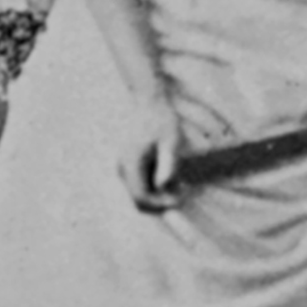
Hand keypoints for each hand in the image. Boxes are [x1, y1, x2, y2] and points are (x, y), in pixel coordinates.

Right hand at [118, 92, 182, 212]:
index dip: (160, 204)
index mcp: (130, 162)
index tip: (180, 200)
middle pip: (138, 200)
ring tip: (181, 186)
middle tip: (184, 196)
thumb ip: (168, 163)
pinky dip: (156, 187)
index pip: (140, 197)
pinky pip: (141, 185)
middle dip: (161, 203)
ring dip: (159, 196)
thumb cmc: (162, 118)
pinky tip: (174, 179)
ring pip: (139, 194)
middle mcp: (123, 167)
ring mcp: (124, 167)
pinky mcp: (129, 165)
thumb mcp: (171, 140)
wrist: (148, 102)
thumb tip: (163, 187)